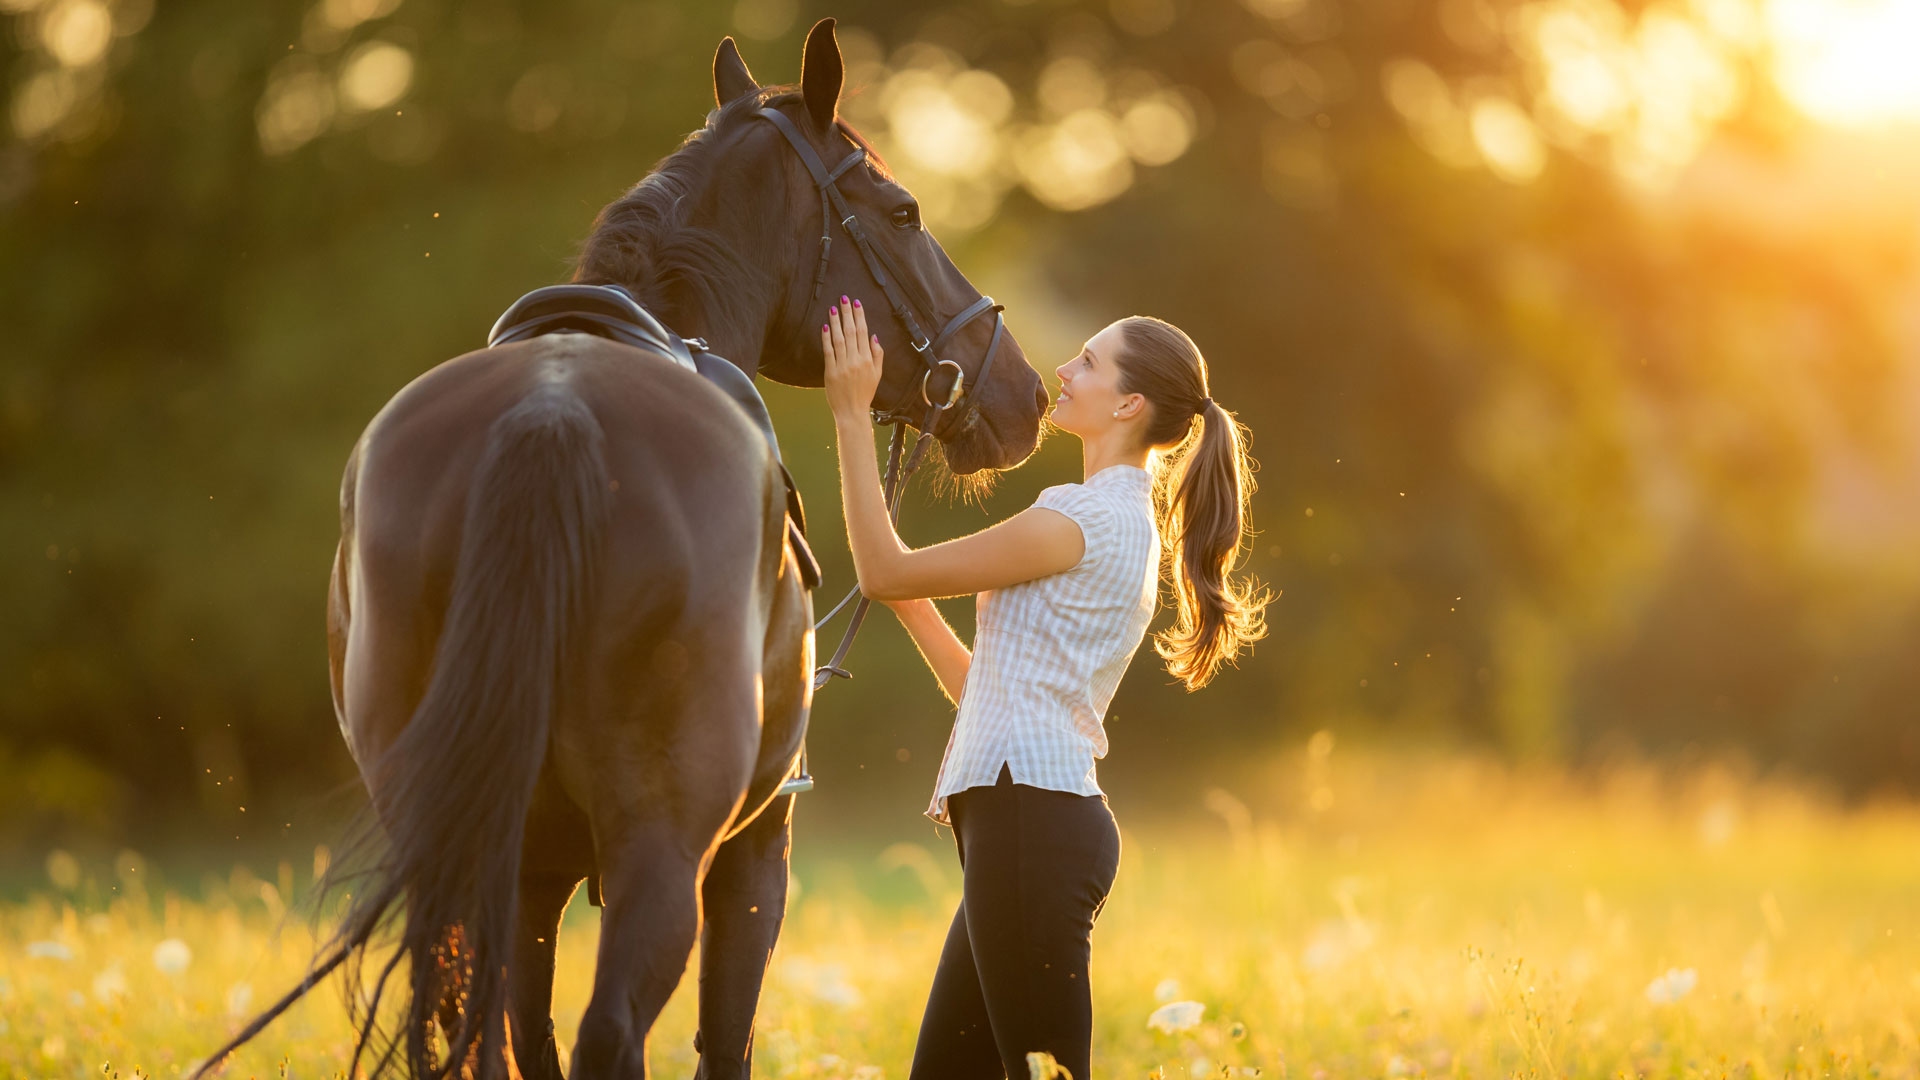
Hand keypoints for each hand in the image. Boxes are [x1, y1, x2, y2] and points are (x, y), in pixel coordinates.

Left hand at [822, 295, 883, 423]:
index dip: (859, 316)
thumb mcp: (877, 374)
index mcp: (868, 360)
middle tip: (843, 298)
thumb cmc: (865, 393)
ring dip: (836, 322)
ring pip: (839, 339)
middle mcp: (856, 360)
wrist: (852, 411)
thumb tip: (874, 336)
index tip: (856, 303)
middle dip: (847, 313)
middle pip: (851, 332)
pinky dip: (826, 338)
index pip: (863, 333)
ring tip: (833, 308)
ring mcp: (842, 366)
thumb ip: (877, 354)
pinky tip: (825, 326)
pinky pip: (828, 351)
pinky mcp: (830, 372)